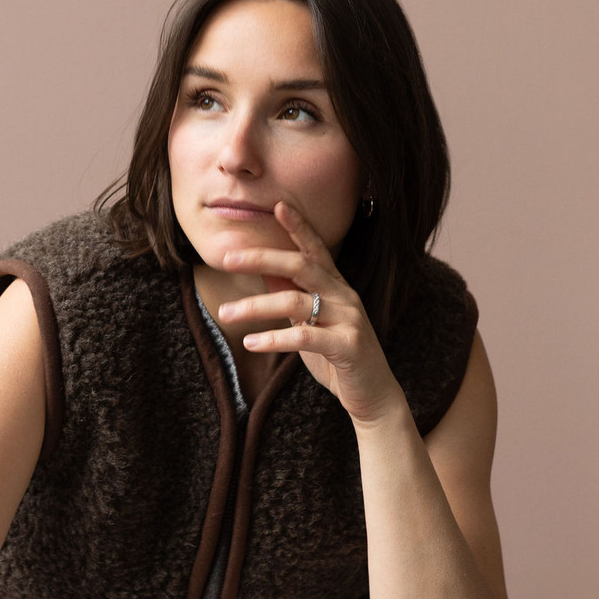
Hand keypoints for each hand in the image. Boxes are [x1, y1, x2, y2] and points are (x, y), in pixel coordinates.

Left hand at [217, 199, 403, 426]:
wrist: (373, 394)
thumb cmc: (336, 355)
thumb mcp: (309, 322)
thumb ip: (291, 296)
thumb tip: (263, 272)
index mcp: (335, 285)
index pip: (315, 248)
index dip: (298, 225)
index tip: (278, 205)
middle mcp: (344, 295)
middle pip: (300, 265)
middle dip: (262, 258)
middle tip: (227, 258)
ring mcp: (349, 319)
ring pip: (296, 302)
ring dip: (255, 307)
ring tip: (225, 313)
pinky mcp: (349, 346)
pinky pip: (306, 337)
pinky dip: (274, 339)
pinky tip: (251, 343)